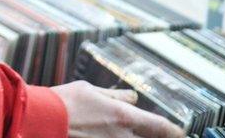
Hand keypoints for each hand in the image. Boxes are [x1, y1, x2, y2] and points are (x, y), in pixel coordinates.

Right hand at [51, 81, 184, 137]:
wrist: (42, 119)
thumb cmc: (65, 102)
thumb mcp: (92, 91)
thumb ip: (115, 96)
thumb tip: (132, 96)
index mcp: (123, 116)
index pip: (158, 126)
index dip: (174, 131)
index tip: (182, 133)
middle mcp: (120, 136)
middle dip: (158, 137)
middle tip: (165, 134)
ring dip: (138, 137)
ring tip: (138, 133)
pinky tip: (116, 135)